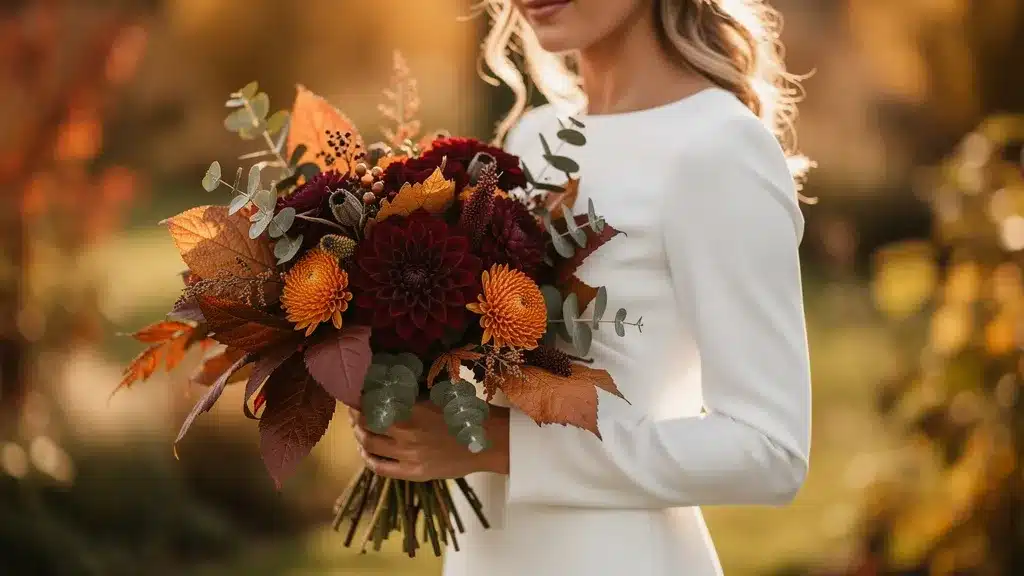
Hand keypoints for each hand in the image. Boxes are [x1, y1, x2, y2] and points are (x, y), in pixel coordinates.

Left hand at [349, 402, 509, 480]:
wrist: (488, 440)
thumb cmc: (464, 413)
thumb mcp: (438, 396)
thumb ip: (411, 395)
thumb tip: (385, 386)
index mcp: (413, 411)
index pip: (373, 404)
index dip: (358, 399)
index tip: (354, 395)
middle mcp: (408, 434)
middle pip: (366, 424)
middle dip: (355, 416)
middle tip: (353, 410)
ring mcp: (410, 456)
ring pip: (370, 445)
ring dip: (359, 435)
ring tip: (358, 428)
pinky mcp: (414, 473)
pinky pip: (381, 468)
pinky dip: (368, 458)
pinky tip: (365, 451)